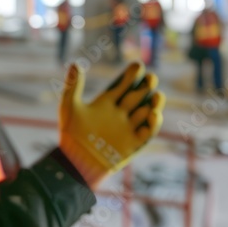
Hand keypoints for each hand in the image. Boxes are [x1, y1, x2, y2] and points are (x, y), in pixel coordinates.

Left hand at [58, 62, 164, 187]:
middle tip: (151, 78)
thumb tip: (75, 63)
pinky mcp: (133, 145)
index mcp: (106, 103)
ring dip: (153, 104)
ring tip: (157, 96)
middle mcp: (119, 114)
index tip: (138, 65)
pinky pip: (147, 132)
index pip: (122, 85)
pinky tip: (154, 114)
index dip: (131, 76)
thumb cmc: (70, 135)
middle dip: (146, 87)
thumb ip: (73, 86)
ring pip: (146, 112)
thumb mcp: (70, 107)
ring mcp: (127, 129)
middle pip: (137, 96)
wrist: (75, 163)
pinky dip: (153, 124)